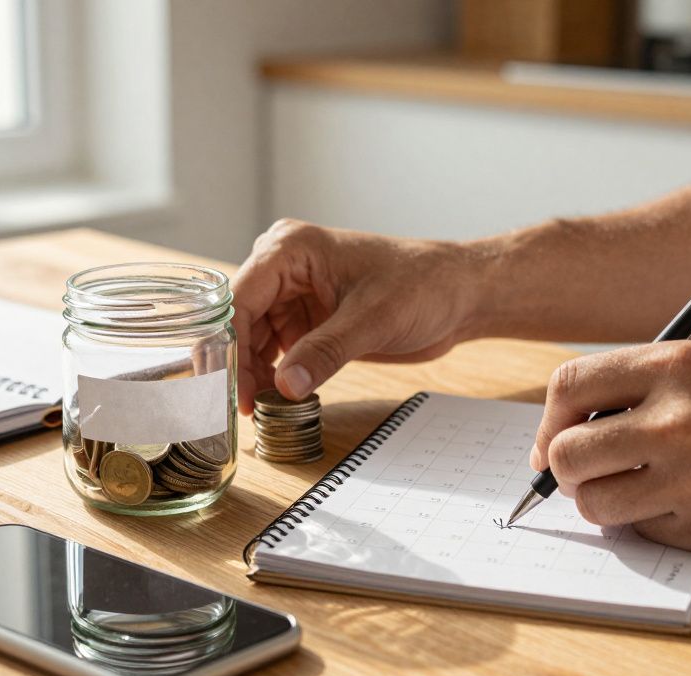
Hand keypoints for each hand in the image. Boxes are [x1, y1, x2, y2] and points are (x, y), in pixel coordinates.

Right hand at [231, 219, 481, 412]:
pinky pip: (277, 352)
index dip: (230, 346)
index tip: (231, 389)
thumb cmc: (423, 285)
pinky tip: (279, 400)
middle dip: (238, 365)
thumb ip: (326, 352)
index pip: (240, 300)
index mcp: (291, 249)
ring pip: (254, 341)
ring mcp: (295, 296)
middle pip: (240, 322)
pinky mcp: (309, 321)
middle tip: (241, 409)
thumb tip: (285, 386)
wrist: (459, 296)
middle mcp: (284, 269)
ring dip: (254, 375)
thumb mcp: (372, 320)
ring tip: (260, 411)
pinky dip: (275, 376)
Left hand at [531, 342, 690, 563]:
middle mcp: (678, 418)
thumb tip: (566, 433)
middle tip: (589, 477)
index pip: (568, 386)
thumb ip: (644, 393)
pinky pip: (646, 533)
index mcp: (678, 364)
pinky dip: (656, 527)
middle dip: (566, 472)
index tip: (554, 442)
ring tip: (640, 494)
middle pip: (566, 454)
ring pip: (595, 504)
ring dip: (605, 505)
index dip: (550, 421)